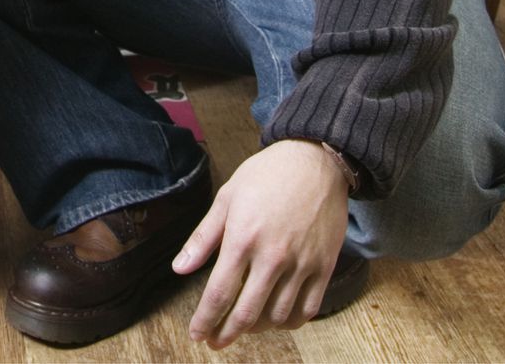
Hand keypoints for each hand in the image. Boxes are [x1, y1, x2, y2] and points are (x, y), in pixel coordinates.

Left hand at [171, 140, 349, 347]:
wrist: (316, 161)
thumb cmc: (267, 175)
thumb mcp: (227, 198)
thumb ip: (203, 237)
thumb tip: (180, 269)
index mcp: (243, 238)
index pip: (219, 293)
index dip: (205, 320)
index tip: (197, 334)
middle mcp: (273, 257)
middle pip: (246, 313)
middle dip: (226, 334)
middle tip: (214, 341)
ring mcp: (301, 264)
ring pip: (277, 316)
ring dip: (256, 329)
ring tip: (243, 326)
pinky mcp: (324, 267)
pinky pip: (308, 309)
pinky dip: (290, 322)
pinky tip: (277, 319)